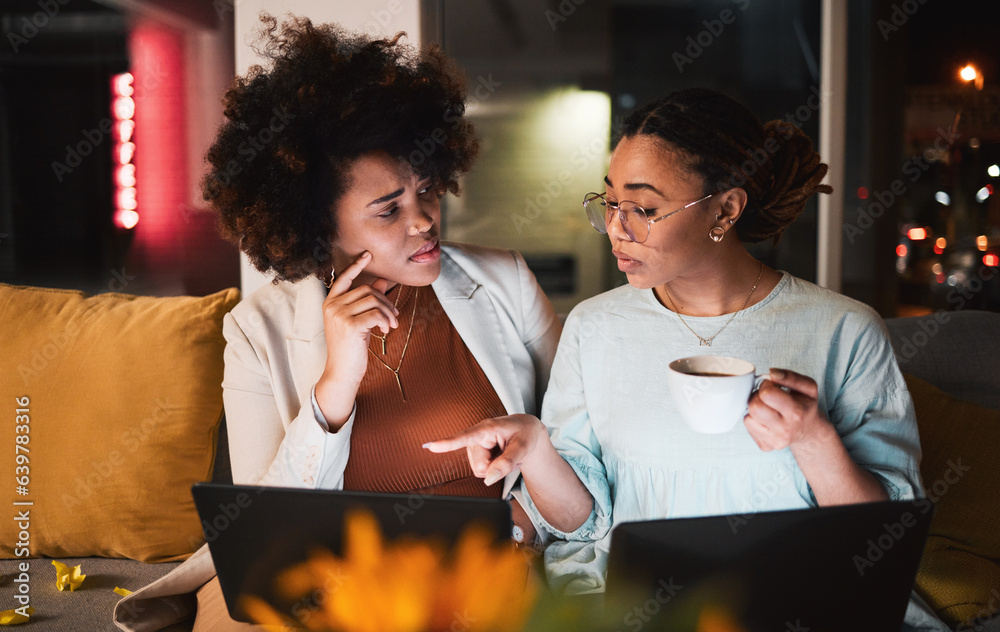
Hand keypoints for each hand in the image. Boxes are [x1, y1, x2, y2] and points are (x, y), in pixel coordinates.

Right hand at [314, 252, 399, 427]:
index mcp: (330, 302)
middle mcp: (332, 306)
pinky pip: (376, 314)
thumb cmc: (350, 347)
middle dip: (385, 301)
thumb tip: (382, 280)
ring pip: (373, 300)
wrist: (342, 372)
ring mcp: (339, 314)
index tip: (368, 255)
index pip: (344, 278)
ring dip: (388, 312)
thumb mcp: (359, 321)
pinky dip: (386, 321)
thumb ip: (367, 301)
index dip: (357, 265)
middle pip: (367, 290)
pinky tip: (386, 331)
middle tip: (394, 317)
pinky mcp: (349, 325)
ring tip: (391, 325)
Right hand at [423, 414, 545, 486]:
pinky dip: (493, 468)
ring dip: (495, 467)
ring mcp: (475, 446)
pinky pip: (481, 472)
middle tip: (509, 455)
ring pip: (479, 471)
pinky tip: (499, 456)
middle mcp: (477, 436)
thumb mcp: (523, 448)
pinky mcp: (475, 454)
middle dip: (495, 467)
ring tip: (505, 453)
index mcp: (487, 428)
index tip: (431, 446)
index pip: (466, 437)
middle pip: (480, 466)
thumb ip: (506, 463)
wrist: (527, 432)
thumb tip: (488, 479)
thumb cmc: (525, 434)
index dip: (448, 443)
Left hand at [744, 368, 831, 452]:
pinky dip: (753, 420)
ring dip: (754, 409)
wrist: (809, 431)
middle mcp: (785, 430)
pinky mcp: (765, 447)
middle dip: (757, 397)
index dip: (766, 385)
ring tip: (767, 408)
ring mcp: (774, 441)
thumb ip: (791, 376)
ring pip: (748, 418)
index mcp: (796, 413)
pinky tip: (765, 419)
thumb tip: (771, 373)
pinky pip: (748, 427)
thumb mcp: (808, 387)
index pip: (767, 394)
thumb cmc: (806, 406)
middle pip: (754, 407)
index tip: (772, 386)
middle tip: (767, 397)